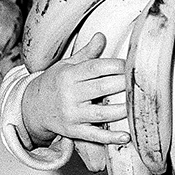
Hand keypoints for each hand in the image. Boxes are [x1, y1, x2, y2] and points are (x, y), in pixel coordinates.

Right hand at [20, 31, 130, 146]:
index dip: (117, 66)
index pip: (97, 68)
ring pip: (101, 113)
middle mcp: (70, 95)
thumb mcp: (67, 65)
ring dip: (122, 110)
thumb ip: (87, 53)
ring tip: (139, 106)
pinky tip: (126, 136)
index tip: (131, 65)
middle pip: (102, 88)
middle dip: (123, 85)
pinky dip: (111, 138)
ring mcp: (72, 115)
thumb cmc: (55, 83)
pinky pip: (94, 136)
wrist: (32, 108)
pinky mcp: (74, 132)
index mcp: (70, 75)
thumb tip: (101, 36)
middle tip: (141, 83)